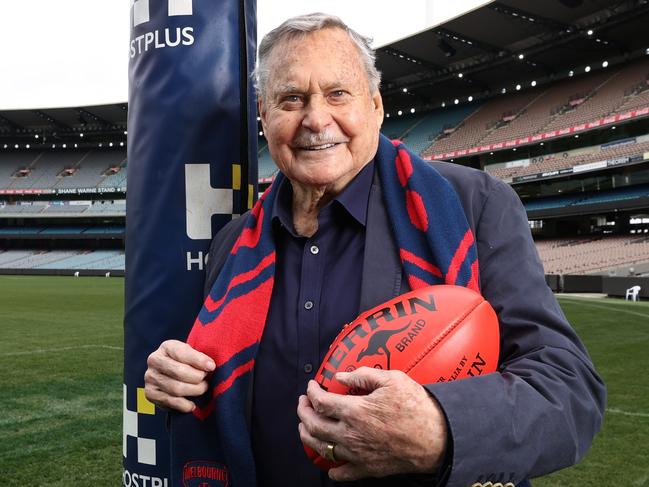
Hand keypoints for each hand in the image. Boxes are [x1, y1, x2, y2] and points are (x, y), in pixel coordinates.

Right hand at [144, 339, 214, 412]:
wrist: (171, 375)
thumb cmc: (186, 363)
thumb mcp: (192, 354)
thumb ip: (200, 358)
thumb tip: (210, 366)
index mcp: (167, 347)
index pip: (182, 353)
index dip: (198, 360)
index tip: (211, 367)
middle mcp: (155, 360)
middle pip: (179, 372)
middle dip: (197, 377)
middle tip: (206, 380)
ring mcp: (150, 377)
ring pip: (176, 388)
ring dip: (194, 391)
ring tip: (202, 389)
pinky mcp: (150, 393)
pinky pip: (170, 402)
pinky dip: (184, 405)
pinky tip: (192, 404)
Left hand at [297, 367, 447, 481]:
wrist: (437, 438)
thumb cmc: (416, 406)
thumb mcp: (392, 379)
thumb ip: (363, 374)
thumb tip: (340, 375)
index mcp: (355, 410)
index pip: (321, 402)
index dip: (311, 392)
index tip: (311, 386)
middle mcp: (351, 434)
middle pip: (313, 425)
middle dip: (303, 412)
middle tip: (303, 403)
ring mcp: (357, 454)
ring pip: (321, 449)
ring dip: (307, 436)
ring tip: (305, 427)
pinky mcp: (366, 468)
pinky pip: (341, 473)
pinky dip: (331, 468)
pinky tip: (329, 462)